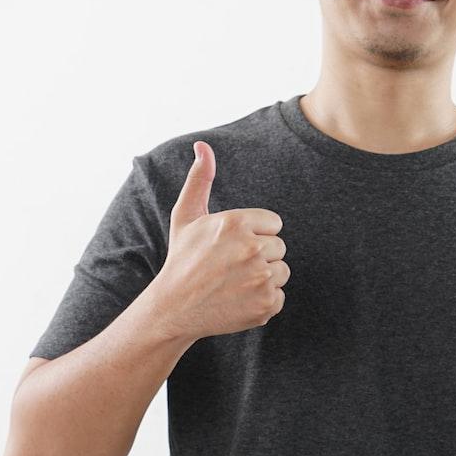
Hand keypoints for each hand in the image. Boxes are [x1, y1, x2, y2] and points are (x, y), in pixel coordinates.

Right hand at [152, 141, 290, 341]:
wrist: (173, 309)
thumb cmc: (182, 259)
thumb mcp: (187, 216)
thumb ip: (200, 179)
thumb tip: (202, 146)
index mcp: (236, 223)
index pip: (274, 224)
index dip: (255, 234)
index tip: (233, 246)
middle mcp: (251, 248)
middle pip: (279, 247)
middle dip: (260, 256)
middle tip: (231, 266)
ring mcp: (260, 278)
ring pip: (282, 271)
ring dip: (264, 278)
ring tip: (235, 282)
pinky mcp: (265, 304)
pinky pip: (280, 296)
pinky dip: (263, 300)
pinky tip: (240, 300)